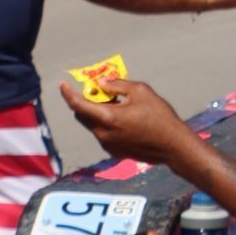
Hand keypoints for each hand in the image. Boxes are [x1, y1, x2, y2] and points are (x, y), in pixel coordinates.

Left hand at [60, 73, 186, 164]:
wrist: (172, 145)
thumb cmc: (159, 116)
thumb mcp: (141, 91)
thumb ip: (117, 85)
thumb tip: (101, 83)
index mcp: (108, 118)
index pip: (78, 105)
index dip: (68, 93)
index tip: (63, 84)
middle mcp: (103, 134)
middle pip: (82, 115)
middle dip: (85, 101)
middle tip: (97, 90)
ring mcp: (107, 145)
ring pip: (92, 124)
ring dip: (97, 112)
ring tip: (117, 103)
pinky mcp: (114, 151)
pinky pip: (102, 133)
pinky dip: (105, 122)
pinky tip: (123, 118)